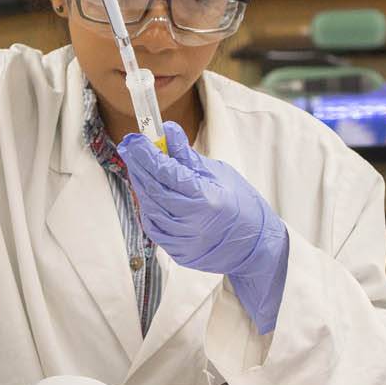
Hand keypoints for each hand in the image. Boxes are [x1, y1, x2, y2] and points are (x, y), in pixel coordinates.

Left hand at [120, 123, 288, 332]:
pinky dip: (148, 208)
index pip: (166, 172)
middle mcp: (192, 222)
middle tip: (130, 148)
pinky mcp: (178, 252)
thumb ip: (188, 157)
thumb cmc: (242, 206)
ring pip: (149, 208)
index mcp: (206, 198)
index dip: (147, 154)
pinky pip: (153, 227)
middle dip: (139, 166)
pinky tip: (149, 195)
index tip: (136, 139)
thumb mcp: (220, 175)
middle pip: (153, 189)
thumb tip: (167, 132)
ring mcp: (183, 240)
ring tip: (139, 168)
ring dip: (141, 186)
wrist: (256, 246)